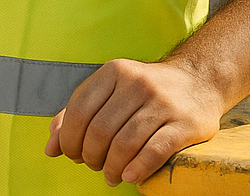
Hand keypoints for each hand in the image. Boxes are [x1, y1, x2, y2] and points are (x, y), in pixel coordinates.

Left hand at [44, 59, 223, 186]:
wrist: (198, 80)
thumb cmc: (143, 91)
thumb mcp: (108, 90)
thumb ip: (76, 114)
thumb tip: (51, 147)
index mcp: (113, 72)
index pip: (79, 112)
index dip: (70, 140)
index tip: (73, 154)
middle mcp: (137, 83)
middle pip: (100, 131)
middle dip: (91, 157)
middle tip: (95, 166)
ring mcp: (162, 102)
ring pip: (124, 144)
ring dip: (112, 168)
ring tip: (112, 176)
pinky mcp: (185, 123)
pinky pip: (155, 151)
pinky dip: (137, 168)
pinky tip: (129, 176)